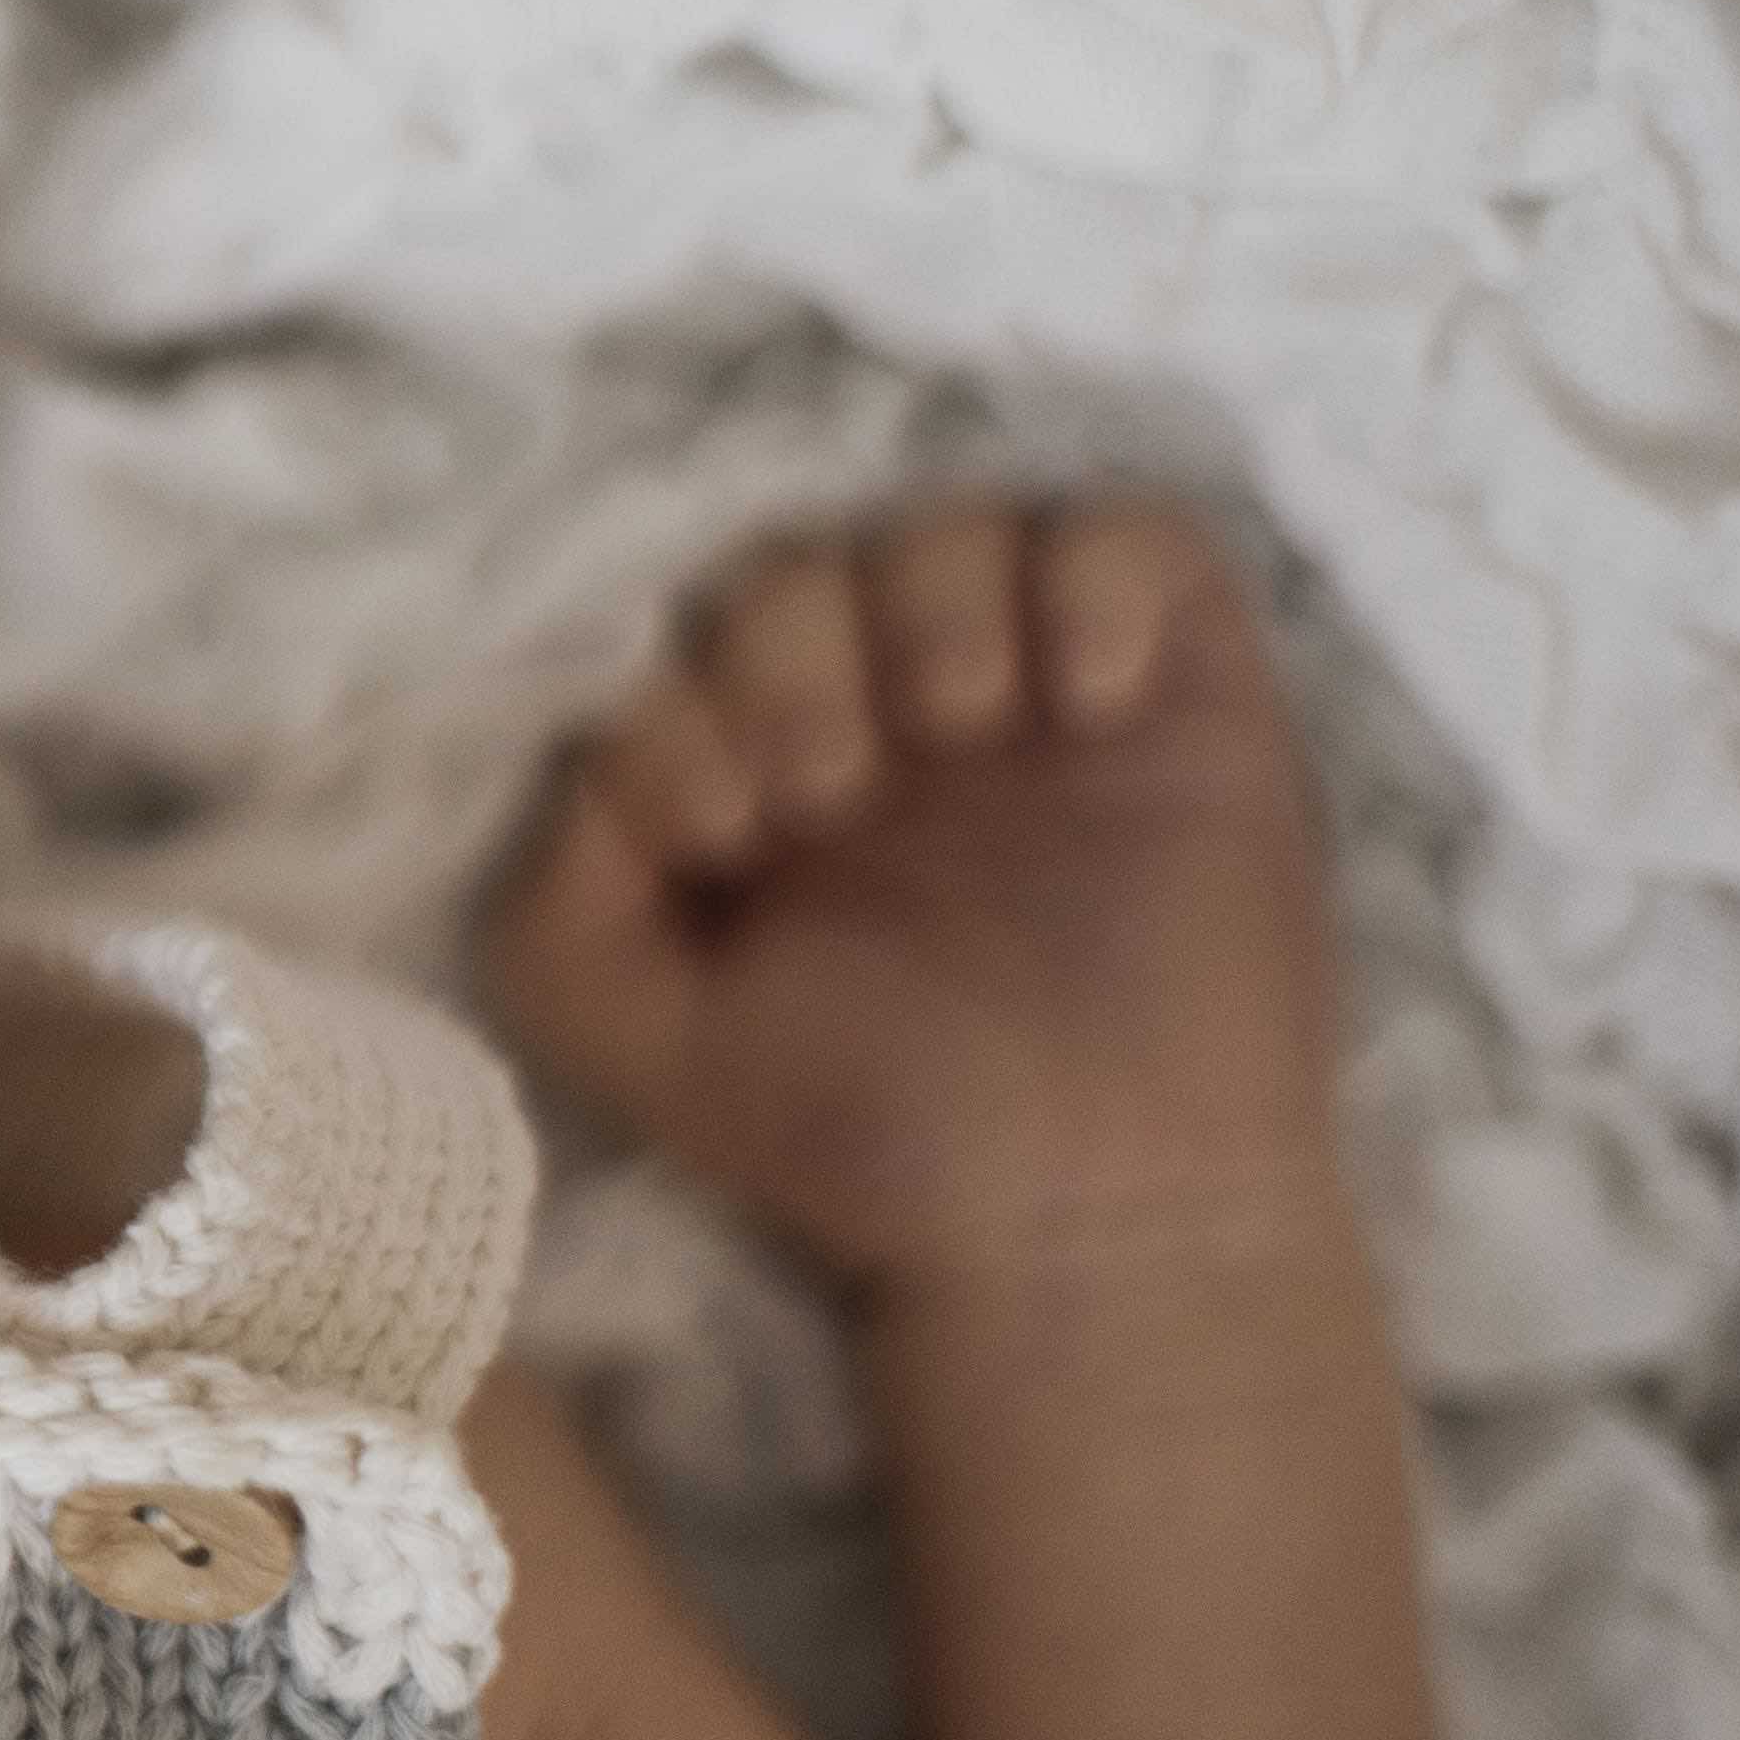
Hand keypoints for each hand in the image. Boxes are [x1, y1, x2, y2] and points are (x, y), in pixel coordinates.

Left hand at [482, 500, 1347, 1302]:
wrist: (1085, 1215)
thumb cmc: (862, 1131)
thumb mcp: (635, 1030)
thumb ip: (555, 896)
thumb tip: (595, 756)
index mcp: (757, 774)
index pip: (681, 640)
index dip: (681, 700)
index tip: (724, 830)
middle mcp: (888, 720)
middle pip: (800, 564)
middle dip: (790, 650)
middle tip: (831, 790)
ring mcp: (1033, 700)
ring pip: (955, 524)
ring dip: (932, 602)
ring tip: (963, 729)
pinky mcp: (1184, 697)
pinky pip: (1136, 536)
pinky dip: (1093, 580)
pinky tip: (1084, 699)